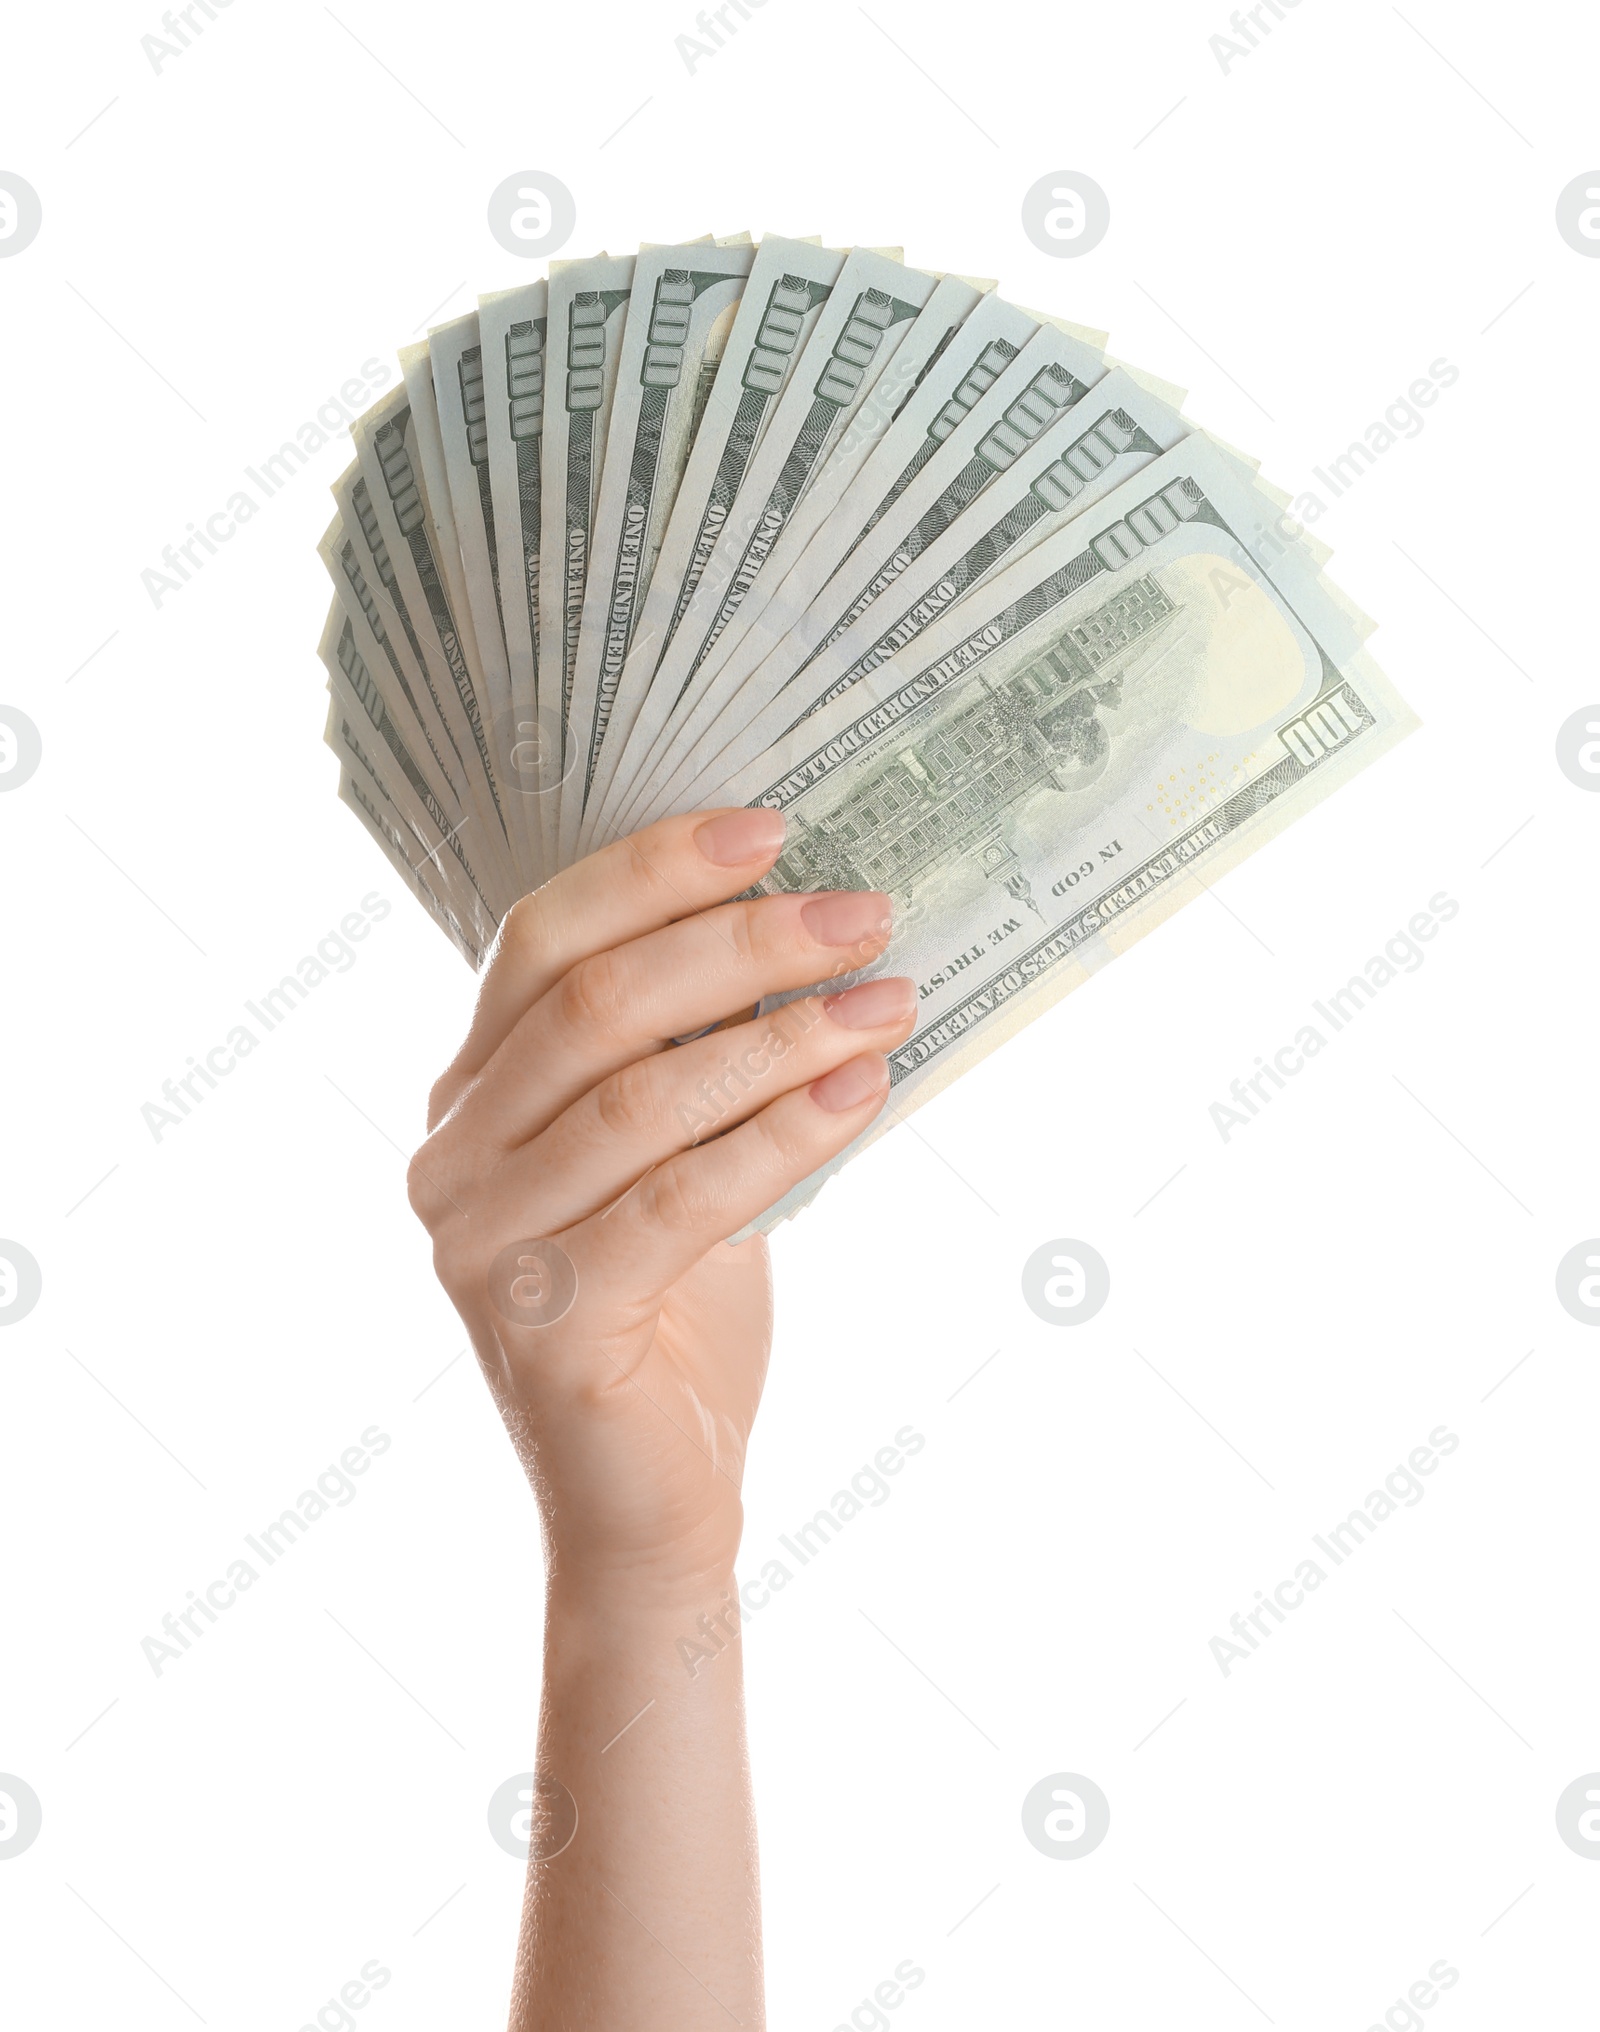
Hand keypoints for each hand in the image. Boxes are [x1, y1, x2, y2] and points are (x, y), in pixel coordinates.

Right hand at [407, 806, 916, 1600]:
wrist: (651, 1501)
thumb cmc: (674, 1313)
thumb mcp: (670, 1156)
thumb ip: (690, 1054)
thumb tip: (811, 922)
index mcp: (469, 1095)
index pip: (541, 938)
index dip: (655, 871)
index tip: (776, 828)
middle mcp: (451, 1158)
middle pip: (593, 1004)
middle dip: (742, 943)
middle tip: (862, 916)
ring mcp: (482, 1244)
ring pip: (640, 1096)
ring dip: (783, 1037)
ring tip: (889, 1002)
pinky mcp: (543, 1322)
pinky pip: (679, 1201)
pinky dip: (783, 1137)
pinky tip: (864, 1092)